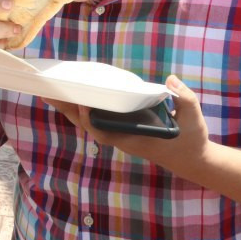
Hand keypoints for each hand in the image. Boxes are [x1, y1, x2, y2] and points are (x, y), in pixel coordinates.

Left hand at [44, 75, 209, 167]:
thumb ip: (184, 98)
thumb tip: (171, 80)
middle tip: (47, 93)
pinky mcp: (124, 131)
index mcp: (134, 138)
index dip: (89, 119)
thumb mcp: (193, 117)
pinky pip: (99, 121)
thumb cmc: (192, 139)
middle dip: (67, 110)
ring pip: (90, 123)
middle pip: (88, 125)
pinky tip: (77, 96)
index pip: (104, 131)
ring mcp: (122, 136)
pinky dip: (86, 109)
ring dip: (72, 109)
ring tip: (53, 92)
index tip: (81, 103)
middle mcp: (123, 138)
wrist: (193, 160)